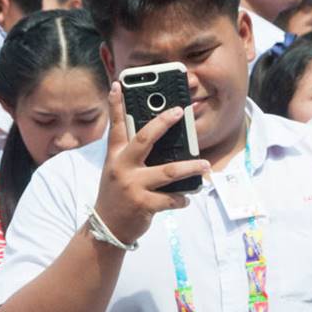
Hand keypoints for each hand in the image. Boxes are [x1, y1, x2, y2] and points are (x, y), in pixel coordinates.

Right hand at [92, 83, 209, 245]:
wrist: (107, 227)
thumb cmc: (118, 194)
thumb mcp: (118, 171)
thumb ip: (134, 155)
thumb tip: (164, 142)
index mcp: (116, 156)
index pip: (116, 126)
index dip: (115, 104)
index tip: (118, 84)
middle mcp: (122, 167)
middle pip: (145, 138)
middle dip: (163, 122)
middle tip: (180, 111)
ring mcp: (132, 186)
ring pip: (168, 172)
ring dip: (190, 167)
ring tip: (204, 165)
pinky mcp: (143, 204)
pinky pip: (170, 199)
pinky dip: (182, 198)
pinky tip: (187, 198)